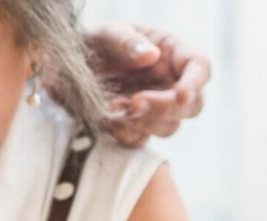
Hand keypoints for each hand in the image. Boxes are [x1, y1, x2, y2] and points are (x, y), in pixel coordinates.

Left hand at [86, 23, 210, 145]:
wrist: (67, 68)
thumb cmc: (96, 42)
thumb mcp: (108, 33)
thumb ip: (128, 41)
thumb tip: (151, 55)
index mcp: (173, 53)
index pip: (199, 68)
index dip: (195, 83)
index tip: (182, 95)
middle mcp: (170, 83)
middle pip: (191, 106)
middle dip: (165, 108)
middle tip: (135, 102)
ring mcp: (155, 108)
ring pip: (169, 127)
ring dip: (143, 122)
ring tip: (113, 105)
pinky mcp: (136, 127)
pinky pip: (140, 140)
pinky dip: (126, 133)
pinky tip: (108, 119)